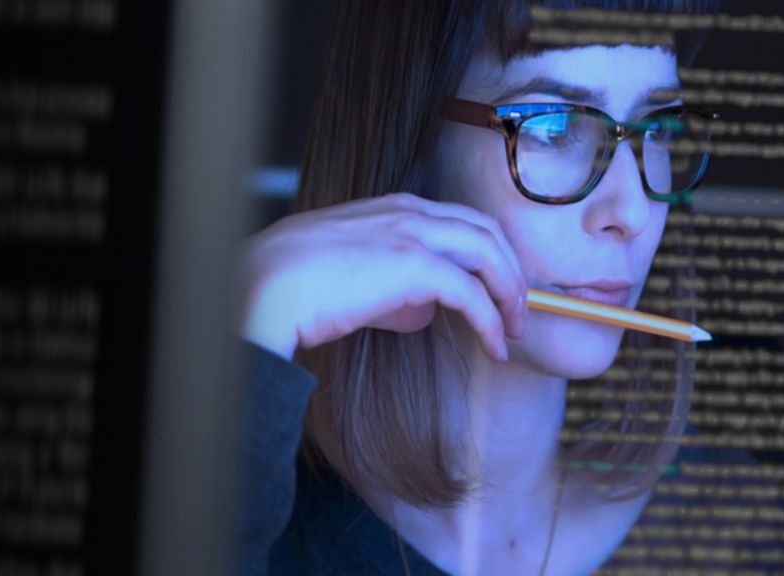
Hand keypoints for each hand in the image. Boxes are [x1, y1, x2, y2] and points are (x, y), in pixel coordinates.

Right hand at [242, 192, 527, 362]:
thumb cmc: (295, 285)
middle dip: (511, 272)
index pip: (462, 221)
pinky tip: (494, 348)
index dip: (489, 255)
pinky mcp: (416, 266)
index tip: (499, 290)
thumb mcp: (351, 276)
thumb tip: (420, 313)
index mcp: (393, 207)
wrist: (266, 285)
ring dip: (510, 295)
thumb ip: (391, 288)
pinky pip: (473, 294)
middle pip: (487, 231)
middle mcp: (410, 212)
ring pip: (490, 254)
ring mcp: (414, 234)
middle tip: (518, 312)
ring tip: (513, 332)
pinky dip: (491, 322)